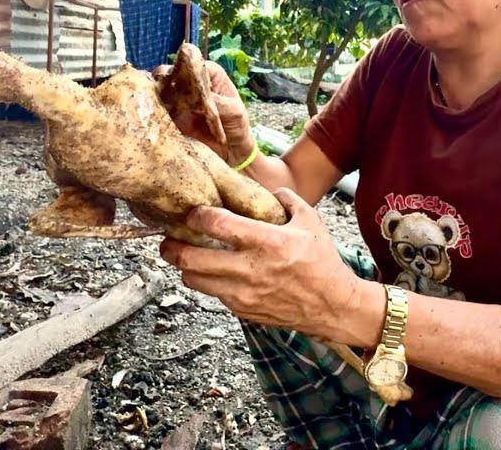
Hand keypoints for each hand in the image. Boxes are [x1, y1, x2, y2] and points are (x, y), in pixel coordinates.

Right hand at [153, 60, 254, 163]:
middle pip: (174, 73)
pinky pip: (161, 110)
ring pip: (163, 89)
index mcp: (210, 75)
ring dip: (158, 93)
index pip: (195, 64)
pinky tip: (155, 113)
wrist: (231, 151)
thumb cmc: (237, 125)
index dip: (186, 67)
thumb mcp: (233, 111)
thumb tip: (198, 95)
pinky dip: (157, 110)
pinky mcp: (173, 116)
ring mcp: (181, 99)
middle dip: (166, 77)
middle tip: (162, 85)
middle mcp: (193, 83)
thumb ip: (217, 101)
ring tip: (156, 100)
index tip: (179, 76)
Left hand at [158, 188, 361, 338]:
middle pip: (191, 259)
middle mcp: (250, 269)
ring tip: (184, 255)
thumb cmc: (322, 262)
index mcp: (267, 242)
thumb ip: (288, 200)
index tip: (193, 212)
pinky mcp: (242, 311)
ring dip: (185, 266)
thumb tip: (271, 190)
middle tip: (168, 238)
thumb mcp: (311, 222)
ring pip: (194, 280)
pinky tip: (213, 272)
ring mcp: (243, 294)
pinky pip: (212, 294)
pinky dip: (207, 282)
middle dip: (172, 247)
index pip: (217, 225)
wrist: (332, 307)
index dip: (197, 216)